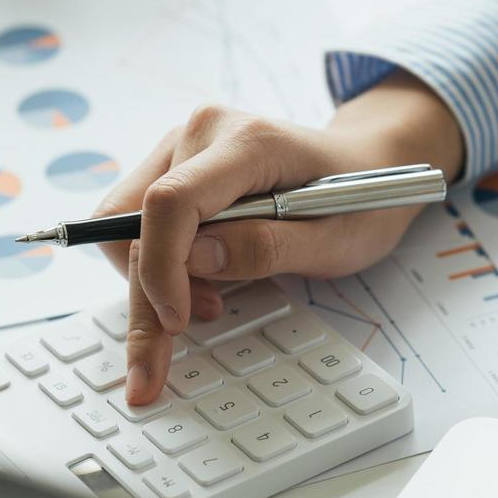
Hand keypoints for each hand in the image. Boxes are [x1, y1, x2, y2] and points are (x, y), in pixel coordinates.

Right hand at [95, 71, 463, 405]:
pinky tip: (201, 282)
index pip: (173, 200)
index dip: (164, 267)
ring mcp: (186, 145)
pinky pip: (140, 222)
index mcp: (249, 141)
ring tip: (211, 303)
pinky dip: (159, 265)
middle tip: (157, 364)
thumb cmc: (361, 200)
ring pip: (127, 225)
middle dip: (145, 296)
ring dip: (152, 281)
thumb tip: (198, 259)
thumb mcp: (336, 239)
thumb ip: (268, 247)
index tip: (177, 320)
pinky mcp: (178, 165)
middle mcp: (205, 132)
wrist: (369, 164)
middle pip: (137, 219)